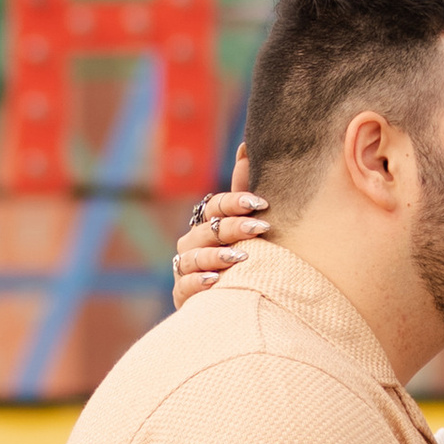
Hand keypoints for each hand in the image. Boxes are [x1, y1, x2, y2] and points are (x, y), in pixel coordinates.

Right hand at [173, 146, 269, 307]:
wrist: (238, 297)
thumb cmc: (244, 253)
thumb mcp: (246, 222)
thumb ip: (243, 190)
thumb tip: (245, 146)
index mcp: (207, 222)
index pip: (215, 206)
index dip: (235, 202)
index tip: (261, 202)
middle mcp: (192, 243)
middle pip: (208, 230)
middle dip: (234, 228)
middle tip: (261, 228)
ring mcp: (185, 268)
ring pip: (194, 257)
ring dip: (217, 255)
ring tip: (241, 256)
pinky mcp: (182, 295)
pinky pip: (184, 286)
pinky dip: (198, 281)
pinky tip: (216, 280)